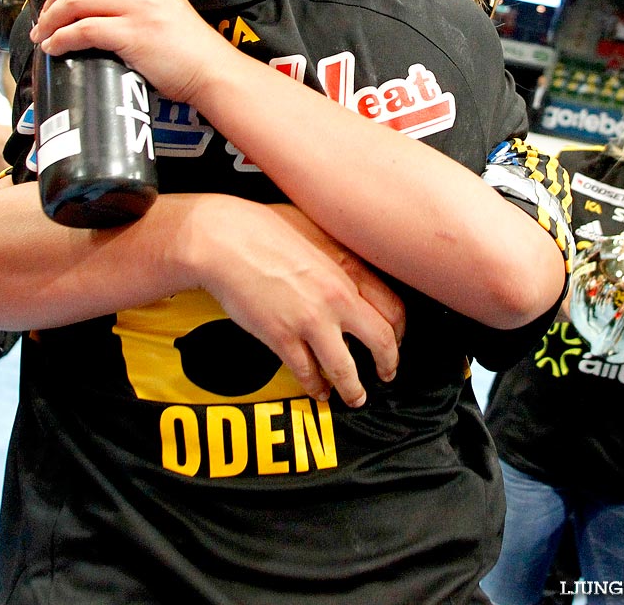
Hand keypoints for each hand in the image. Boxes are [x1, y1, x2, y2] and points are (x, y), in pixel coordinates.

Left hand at [29, 0, 224, 103]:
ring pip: (73, 0)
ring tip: (44, 36)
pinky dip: (61, 40)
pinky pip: (82, 30)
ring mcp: (136, 7)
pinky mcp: (132, 34)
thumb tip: (92, 1)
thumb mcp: (161, 1)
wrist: (211, 68)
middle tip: (45, 18)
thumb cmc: (186, 44)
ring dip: (49, 20)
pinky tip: (56, 48)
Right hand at [192, 200, 405, 407]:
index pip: (394, 309)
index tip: (396, 340)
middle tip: (387, 373)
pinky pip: (307, 373)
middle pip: (382, 342)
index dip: (400, 332)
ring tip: (355, 397)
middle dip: (388, 364)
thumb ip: (341, 255)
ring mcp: (311, 319)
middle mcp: (337, 297)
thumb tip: (353, 270)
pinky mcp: (282, 336)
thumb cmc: (265, 226)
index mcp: (349, 267)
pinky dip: (315, 387)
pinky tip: (317, 390)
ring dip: (354, 389)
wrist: (224, 238)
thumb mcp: (318, 228)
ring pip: (346, 369)